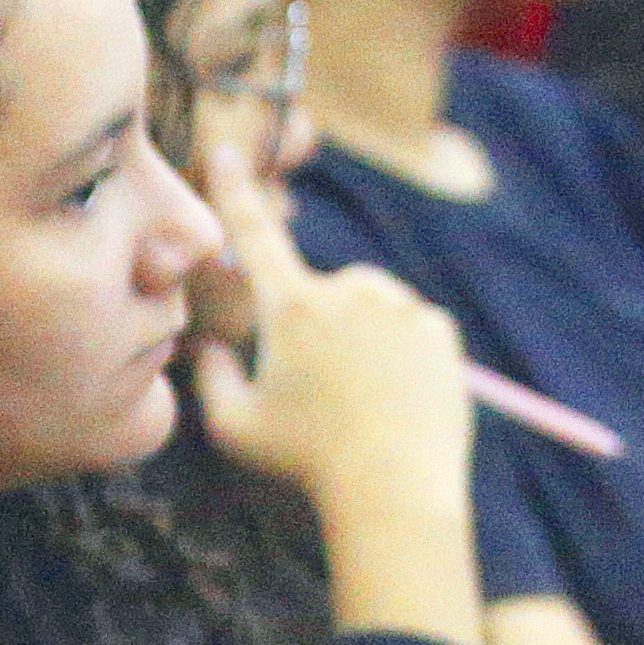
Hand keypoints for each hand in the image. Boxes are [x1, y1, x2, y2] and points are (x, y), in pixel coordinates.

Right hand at [192, 187, 473, 514]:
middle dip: (317, 326)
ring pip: (370, 309)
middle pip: (322, 292)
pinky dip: (400, 356)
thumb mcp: (236, 428)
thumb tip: (205, 345)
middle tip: (320, 391)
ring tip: (361, 401)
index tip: (226, 153)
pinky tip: (394, 400)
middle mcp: (348, 292)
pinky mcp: (438, 328)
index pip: (255, 236)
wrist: (395, 492)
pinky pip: (409, 329)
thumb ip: (209, 378)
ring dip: (361, 339)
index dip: (235, 193)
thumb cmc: (306, 464)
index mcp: (291, 308)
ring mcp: (399, 307)